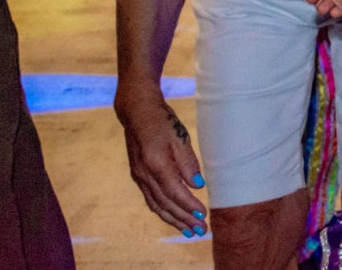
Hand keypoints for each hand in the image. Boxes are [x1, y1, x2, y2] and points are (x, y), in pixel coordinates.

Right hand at [116, 92, 207, 236]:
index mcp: (156, 164)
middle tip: (200, 230)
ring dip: (173, 219)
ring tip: (188, 231)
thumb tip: (198, 185)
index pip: (175, 192)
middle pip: (166, 203)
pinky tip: (172, 217)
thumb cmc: (162, 121)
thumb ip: (188, 162)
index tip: (204, 215)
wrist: (136, 112)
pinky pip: (151, 199)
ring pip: (157, 205)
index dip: (189, 206)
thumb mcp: (179, 136)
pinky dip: (163, 211)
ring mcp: (139, 176)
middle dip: (184, 219)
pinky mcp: (138, 176)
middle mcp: (145, 174)